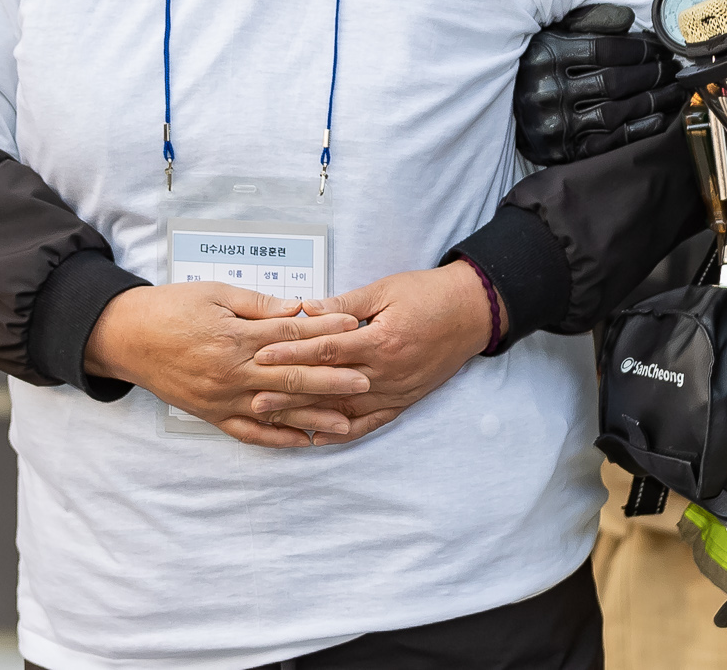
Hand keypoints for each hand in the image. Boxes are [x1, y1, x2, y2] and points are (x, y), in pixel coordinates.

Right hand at [81, 281, 367, 447]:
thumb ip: (258, 304)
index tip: (356, 328)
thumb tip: (298, 308)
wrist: (126, 337)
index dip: (325, 332)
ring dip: (313, 415)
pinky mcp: (211, 414)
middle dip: (332, 379)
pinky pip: (249, 432)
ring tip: (347, 419)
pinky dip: (277, 438)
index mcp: (235, 337)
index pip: (290, 336)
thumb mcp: (215, 293)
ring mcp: (222, 398)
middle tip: (366, 380)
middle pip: (291, 377)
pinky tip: (303, 441)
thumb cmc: (171, 308)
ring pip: (276, 410)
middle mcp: (232, 372)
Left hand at [247, 261, 494, 440]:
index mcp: (382, 340)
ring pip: (345, 410)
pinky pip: (370, 423)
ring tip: (278, 421)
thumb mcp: (386, 289)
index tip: (262, 355)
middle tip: (254, 399)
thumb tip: (306, 309)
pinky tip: (318, 436)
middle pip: (329, 386)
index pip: (327, 350)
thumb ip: (345, 302)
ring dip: (309, 416)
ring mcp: (396, 391)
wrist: (473, 312)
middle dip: (290, 393)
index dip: (293, 353)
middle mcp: (387, 372)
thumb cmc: (429, 294)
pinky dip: (343, 432)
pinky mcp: (404, 401)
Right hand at [514, 3, 680, 164]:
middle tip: (672, 69)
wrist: (505, 107)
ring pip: (614, 113)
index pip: (604, 50)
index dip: (638, 49)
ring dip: (650, 101)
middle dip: (650, 74)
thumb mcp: (553, 34)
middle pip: (613, 82)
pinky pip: (607, 143)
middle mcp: (548, 91)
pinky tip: (658, 117)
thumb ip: (588, 22)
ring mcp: (555, 125)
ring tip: (672, 90)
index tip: (658, 48)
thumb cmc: (536, 65)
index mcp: (546, 56)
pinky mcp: (562, 152)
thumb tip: (628, 19)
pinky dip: (637, 131)